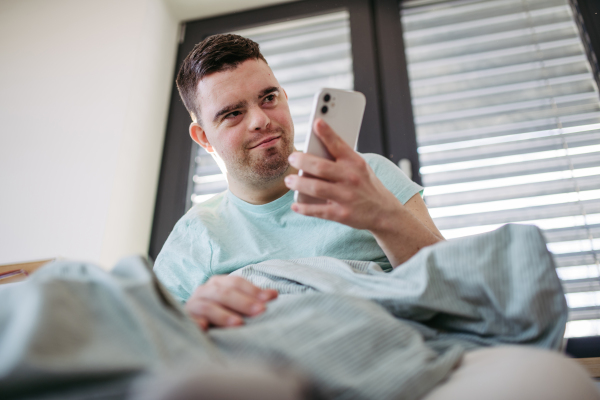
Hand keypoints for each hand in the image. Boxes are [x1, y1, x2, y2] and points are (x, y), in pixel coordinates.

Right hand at [185, 275, 277, 330]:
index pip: (236, 283)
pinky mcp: (184, 321)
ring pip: (207, 307)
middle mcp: (204, 291)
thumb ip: (252, 299)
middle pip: (224, 293)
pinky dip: (196, 323)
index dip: (253, 290)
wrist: (193, 324)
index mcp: (217, 284)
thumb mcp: (235, 305)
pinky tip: (204, 328)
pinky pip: (189, 322)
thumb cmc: (219, 313)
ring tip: (239, 324)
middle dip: (244, 302)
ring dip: (223, 315)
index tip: (271, 299)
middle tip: (260, 311)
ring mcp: (192, 306)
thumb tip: (274, 294)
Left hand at [284, 118, 400, 232]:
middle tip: (292, 158)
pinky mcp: (341, 214)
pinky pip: (317, 210)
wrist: (384, 212)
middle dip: (302, 161)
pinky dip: (304, 208)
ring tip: (289, 180)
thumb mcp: (360, 167)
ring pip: (316, 188)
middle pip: (320, 166)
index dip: (327, 133)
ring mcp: (346, 197)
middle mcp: (351, 178)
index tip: (316, 122)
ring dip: (298, 183)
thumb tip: (314, 151)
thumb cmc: (366, 185)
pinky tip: (295, 205)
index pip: (339, 145)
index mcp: (355, 163)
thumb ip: (341, 159)